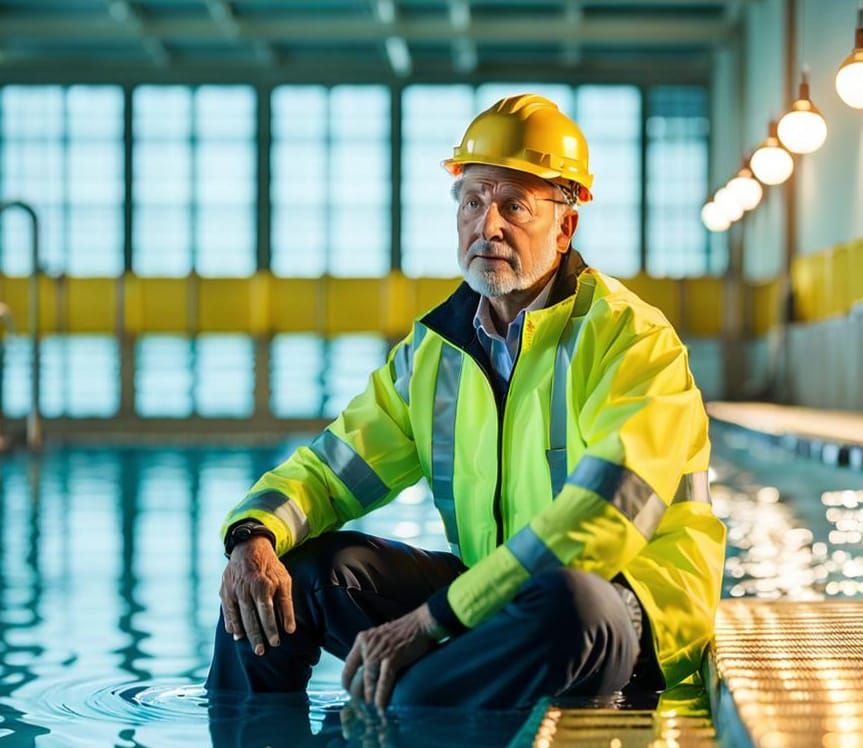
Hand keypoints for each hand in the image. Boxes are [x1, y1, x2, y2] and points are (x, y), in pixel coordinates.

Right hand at [219, 535, 294, 654]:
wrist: (249, 548)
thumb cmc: (270, 567)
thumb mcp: (284, 580)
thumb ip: (286, 603)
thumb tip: (290, 629)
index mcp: (262, 585)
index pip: (267, 612)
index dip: (271, 628)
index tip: (276, 643)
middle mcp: (245, 589)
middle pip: (251, 618)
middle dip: (257, 636)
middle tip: (262, 652)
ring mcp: (233, 590)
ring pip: (238, 616)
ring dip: (244, 633)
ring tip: (250, 646)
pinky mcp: (224, 590)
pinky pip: (227, 610)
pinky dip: (231, 623)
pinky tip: (235, 634)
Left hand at [341, 603, 438, 710]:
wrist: (421, 622)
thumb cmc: (404, 630)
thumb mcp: (379, 636)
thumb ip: (370, 650)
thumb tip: (366, 672)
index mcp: (362, 639)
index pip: (347, 666)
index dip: (347, 682)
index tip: (350, 693)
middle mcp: (367, 646)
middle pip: (356, 676)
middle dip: (357, 694)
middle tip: (361, 706)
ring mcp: (379, 652)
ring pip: (368, 681)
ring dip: (369, 698)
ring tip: (370, 710)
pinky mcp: (393, 659)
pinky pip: (383, 682)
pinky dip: (381, 696)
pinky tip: (380, 707)